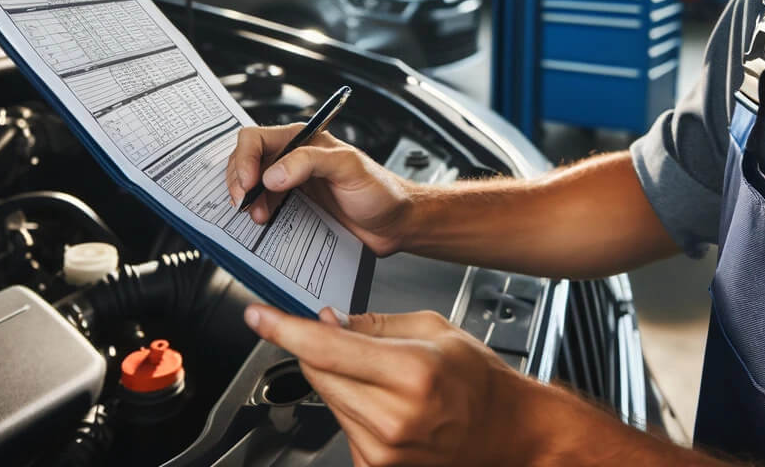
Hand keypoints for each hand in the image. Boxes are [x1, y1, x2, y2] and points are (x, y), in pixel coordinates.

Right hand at [226, 124, 415, 255]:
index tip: (249, 184)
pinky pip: (264, 206)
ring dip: (247, 199)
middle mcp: (294, 159)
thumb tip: (273, 173)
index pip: (257, 138)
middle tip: (244, 203)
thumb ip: (311, 163)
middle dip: (239, 180)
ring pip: (252, 184)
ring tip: (256, 215)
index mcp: (304, 141)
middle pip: (247, 160)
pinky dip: (256, 213)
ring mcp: (292, 184)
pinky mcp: (295, 208)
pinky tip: (262, 221)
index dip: (245, 159)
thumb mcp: (349, 168)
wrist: (396, 223)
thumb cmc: (381, 190)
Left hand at [244, 304, 550, 466]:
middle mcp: (395, 417)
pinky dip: (353, 407)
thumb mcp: (433, 329)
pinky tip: (387, 404)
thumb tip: (326, 321)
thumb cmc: (478, 380)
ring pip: (327, 398)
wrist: (507, 431)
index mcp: (412, 372)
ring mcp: (384, 450)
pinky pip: (341, 425)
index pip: (326, 348)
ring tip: (384, 378)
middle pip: (318, 373)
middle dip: (318, 349)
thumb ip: (373, 324)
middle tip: (342, 336)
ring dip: (339, 379)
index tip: (257, 315)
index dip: (284, 329)